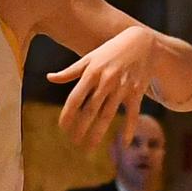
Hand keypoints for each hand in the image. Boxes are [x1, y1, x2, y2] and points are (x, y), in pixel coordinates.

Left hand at [46, 25, 158, 147]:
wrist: (142, 42)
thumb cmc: (111, 50)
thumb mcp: (90, 57)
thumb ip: (70, 71)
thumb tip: (49, 78)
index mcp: (92, 72)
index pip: (76, 98)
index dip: (68, 114)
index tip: (62, 128)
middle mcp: (106, 81)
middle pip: (91, 109)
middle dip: (81, 127)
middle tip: (74, 142)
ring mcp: (122, 87)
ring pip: (108, 114)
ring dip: (98, 132)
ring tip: (90, 148)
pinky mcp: (137, 91)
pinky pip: (133, 113)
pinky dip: (130, 128)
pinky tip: (125, 143)